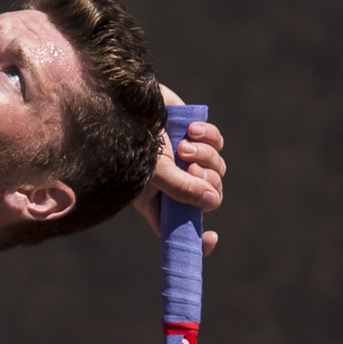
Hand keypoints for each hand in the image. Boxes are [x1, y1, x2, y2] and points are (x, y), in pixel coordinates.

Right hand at [131, 89, 226, 254]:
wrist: (125, 103)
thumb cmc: (128, 141)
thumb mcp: (154, 171)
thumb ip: (182, 189)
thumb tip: (212, 201)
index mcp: (157, 202)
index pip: (180, 231)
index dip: (197, 241)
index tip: (211, 238)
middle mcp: (173, 184)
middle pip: (209, 196)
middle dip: (206, 182)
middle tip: (191, 168)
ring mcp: (186, 160)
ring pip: (216, 168)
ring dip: (206, 156)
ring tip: (184, 145)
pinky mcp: (195, 135)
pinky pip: (217, 142)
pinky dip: (209, 136)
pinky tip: (190, 129)